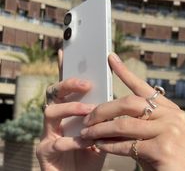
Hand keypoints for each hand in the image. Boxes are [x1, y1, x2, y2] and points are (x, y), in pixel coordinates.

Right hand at [36, 50, 105, 170]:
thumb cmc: (91, 154)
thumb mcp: (101, 133)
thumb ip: (105, 118)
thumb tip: (117, 99)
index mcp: (69, 112)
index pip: (66, 88)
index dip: (65, 69)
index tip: (68, 52)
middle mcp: (56, 119)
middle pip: (54, 93)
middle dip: (68, 84)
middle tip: (87, 83)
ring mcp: (47, 133)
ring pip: (50, 111)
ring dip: (70, 109)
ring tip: (88, 110)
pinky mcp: (44, 151)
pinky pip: (55, 141)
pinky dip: (71, 140)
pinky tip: (85, 142)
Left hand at [80, 53, 184, 170]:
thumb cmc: (171, 160)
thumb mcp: (159, 138)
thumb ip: (141, 126)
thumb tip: (109, 121)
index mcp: (171, 111)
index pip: (144, 89)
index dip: (125, 73)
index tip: (110, 58)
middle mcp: (172, 117)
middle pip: (130, 103)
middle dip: (104, 110)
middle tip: (87, 118)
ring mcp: (169, 131)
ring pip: (124, 123)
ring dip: (100, 129)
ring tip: (86, 134)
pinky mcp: (162, 149)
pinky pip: (127, 144)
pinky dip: (109, 145)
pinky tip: (100, 146)